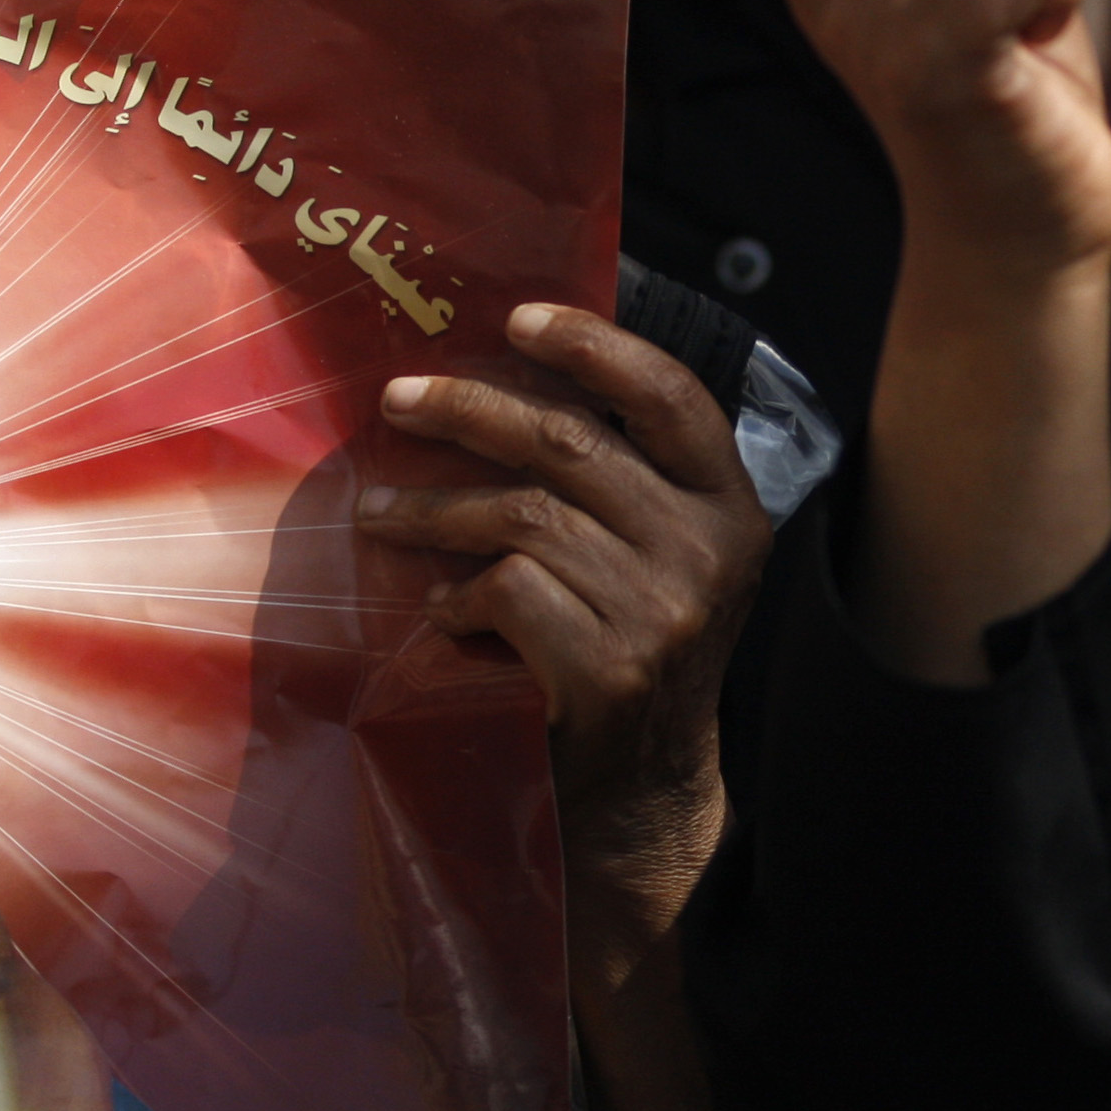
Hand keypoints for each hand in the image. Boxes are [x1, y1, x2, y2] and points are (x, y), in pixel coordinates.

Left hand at [355, 303, 769, 894]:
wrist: (646, 792)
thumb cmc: (633, 648)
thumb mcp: (665, 555)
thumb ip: (626, 479)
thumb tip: (515, 374)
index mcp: (730, 506)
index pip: (671, 396)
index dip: (593, 347)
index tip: (517, 318)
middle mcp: (708, 551)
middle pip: (570, 445)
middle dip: (468, 411)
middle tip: (398, 400)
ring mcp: (664, 612)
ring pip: (522, 517)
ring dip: (434, 511)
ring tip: (381, 515)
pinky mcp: (610, 670)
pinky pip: (507, 592)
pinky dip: (459, 597)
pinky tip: (442, 611)